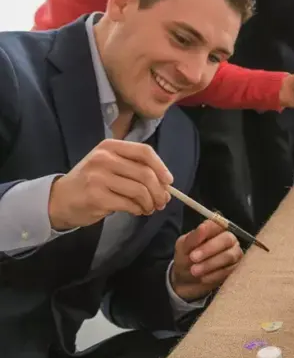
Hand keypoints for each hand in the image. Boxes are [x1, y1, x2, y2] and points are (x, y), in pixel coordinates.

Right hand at [48, 139, 172, 230]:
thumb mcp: (109, 165)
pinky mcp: (96, 197)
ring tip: (150, 208)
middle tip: (163, 202)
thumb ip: (134, 168)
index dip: (161, 167)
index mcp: (110, 147)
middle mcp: (103, 159)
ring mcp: (98, 178)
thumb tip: (166, 184)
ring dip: (150, 202)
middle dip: (159, 191)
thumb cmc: (91, 181)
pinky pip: (129, 204)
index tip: (169, 181)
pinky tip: (138, 211)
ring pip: (139, 190)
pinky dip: (138, 209)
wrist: (60, 199)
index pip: (144, 152)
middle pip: (145, 173)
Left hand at [170, 219, 242, 300]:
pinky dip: (214, 275)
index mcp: (215, 228)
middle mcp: (228, 238)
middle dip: (209, 249)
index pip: (218, 224)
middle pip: (227, 239)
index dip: (207, 231)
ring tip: (194, 271)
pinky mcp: (237, 268)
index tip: (193, 243)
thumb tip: (203, 226)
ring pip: (229, 256)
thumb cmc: (186, 258)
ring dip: (210, 264)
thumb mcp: (183, 248)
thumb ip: (193, 238)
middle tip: (192, 258)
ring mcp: (235, 253)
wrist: (187, 280)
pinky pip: (230, 271)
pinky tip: (203, 278)